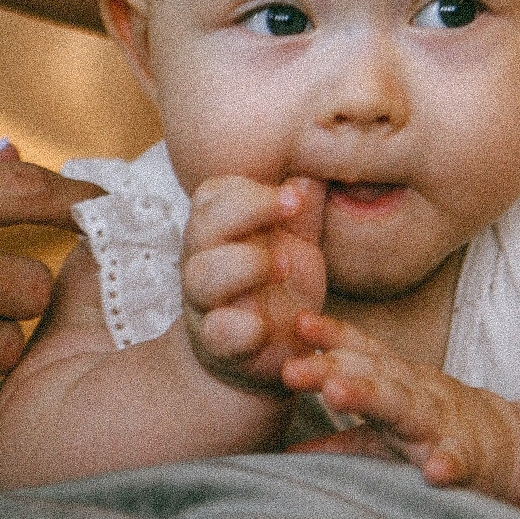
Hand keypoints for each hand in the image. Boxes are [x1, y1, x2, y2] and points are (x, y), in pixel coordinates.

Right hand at [180, 176, 326, 389]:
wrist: (259, 359)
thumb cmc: (275, 292)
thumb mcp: (295, 244)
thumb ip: (302, 207)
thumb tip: (318, 159)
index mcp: (222, 233)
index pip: (214, 194)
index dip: (249, 189)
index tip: (294, 195)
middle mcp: (205, 263)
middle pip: (201, 224)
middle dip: (246, 209)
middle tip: (291, 207)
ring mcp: (208, 306)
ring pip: (201, 276)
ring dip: (245, 263)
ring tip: (285, 265)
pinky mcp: (221, 348)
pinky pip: (217, 333)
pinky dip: (239, 328)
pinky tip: (263, 325)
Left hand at [283, 312, 519, 501]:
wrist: (509, 450)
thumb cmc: (437, 434)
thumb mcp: (386, 432)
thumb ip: (340, 439)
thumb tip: (287, 448)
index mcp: (396, 382)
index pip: (362, 353)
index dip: (331, 336)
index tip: (298, 324)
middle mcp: (416, 394)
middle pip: (371, 376)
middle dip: (331, 369)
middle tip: (291, 369)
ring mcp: (442, 423)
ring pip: (406, 407)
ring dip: (372, 397)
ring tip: (336, 394)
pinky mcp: (469, 457)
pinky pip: (458, 459)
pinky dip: (448, 462)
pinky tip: (435, 471)